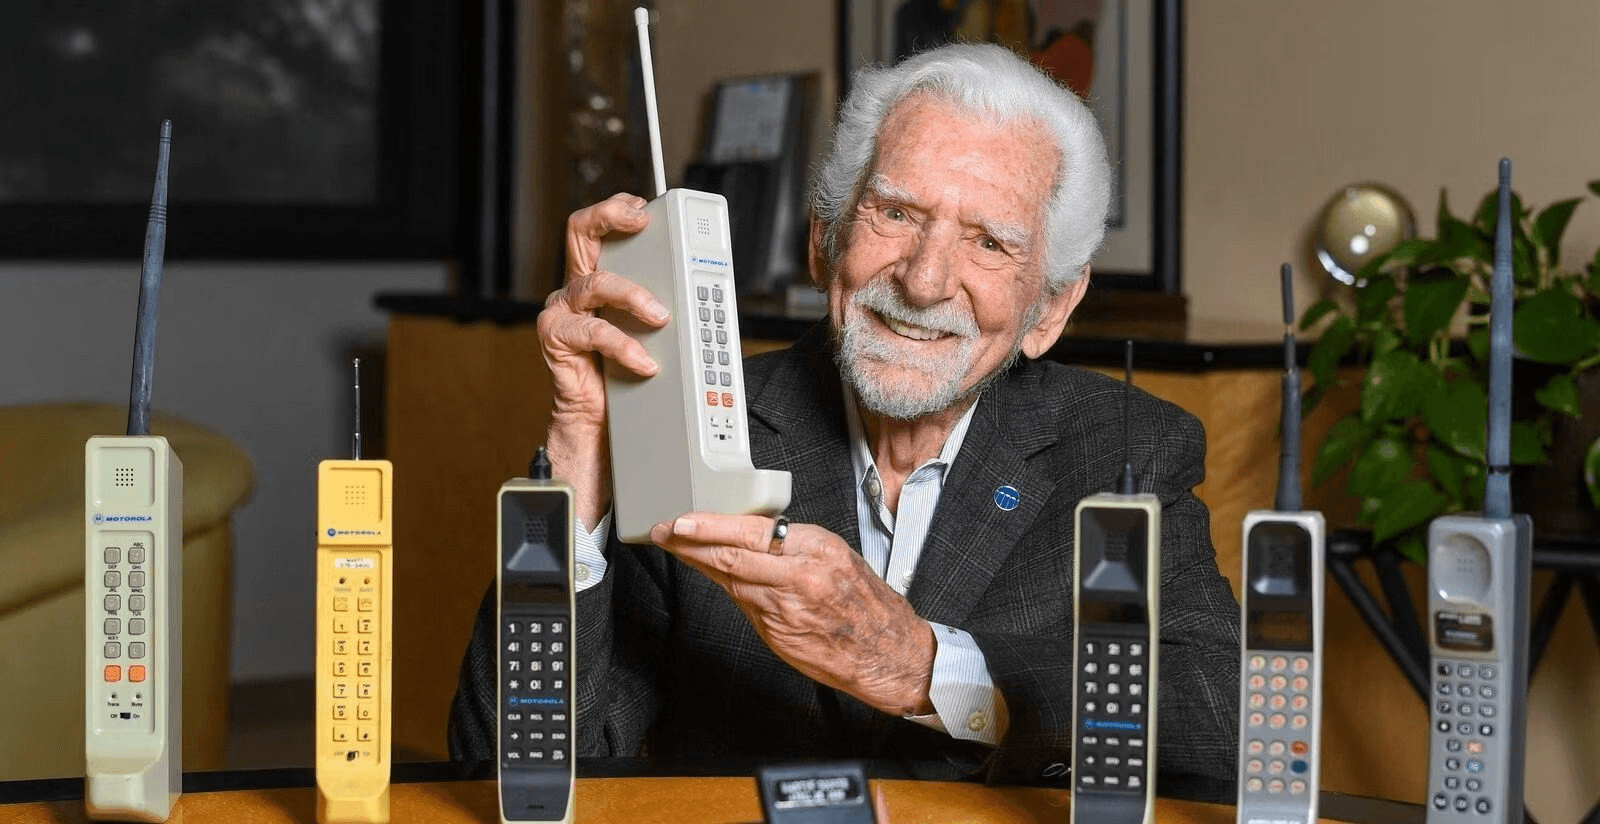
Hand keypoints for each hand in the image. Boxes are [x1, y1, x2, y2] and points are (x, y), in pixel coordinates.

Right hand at [537, 193, 666, 524]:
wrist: (603, 427)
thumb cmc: (631, 379)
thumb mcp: (660, 337)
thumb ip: (675, 310)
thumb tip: (716, 299)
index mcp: (603, 280)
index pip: (604, 229)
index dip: (621, 208)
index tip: (647, 204)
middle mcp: (579, 289)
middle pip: (581, 231)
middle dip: (611, 216)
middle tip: (641, 220)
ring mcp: (565, 313)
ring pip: (595, 282)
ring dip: (633, 295)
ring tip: (661, 316)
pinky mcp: (557, 341)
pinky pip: (592, 331)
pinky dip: (623, 345)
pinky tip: (645, 361)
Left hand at [649, 513, 936, 716]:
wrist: (888, 653)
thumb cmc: (866, 604)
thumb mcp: (836, 558)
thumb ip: (793, 547)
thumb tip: (749, 536)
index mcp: (817, 549)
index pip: (751, 531)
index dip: (709, 526)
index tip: (682, 520)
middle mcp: (799, 576)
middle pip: (731, 555)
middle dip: (691, 543)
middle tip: (664, 531)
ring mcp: (786, 608)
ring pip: (731, 581)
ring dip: (701, 565)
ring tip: (679, 550)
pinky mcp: (778, 634)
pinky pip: (744, 607)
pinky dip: (727, 590)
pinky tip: (714, 579)